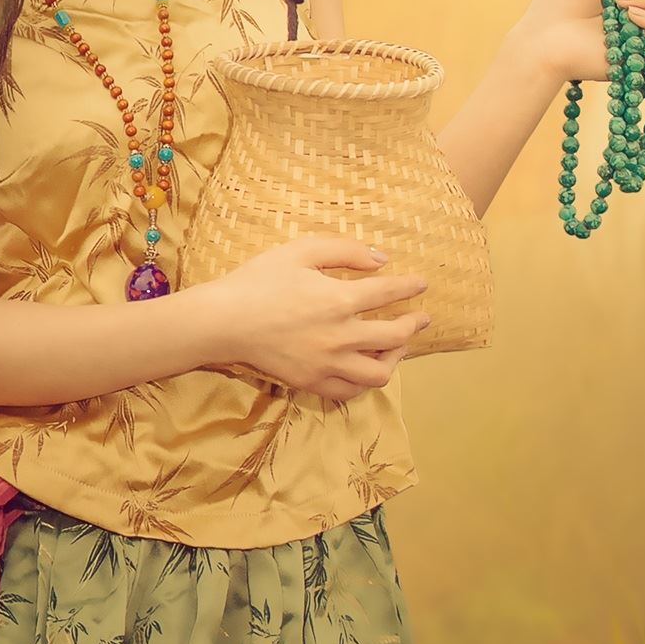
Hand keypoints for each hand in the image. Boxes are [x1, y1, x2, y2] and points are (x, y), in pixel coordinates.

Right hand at [199, 232, 433, 402]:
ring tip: (398, 347)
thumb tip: (382, 260)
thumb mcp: (300, 251)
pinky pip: (349, 392)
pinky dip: (364, 382)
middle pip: (394, 337)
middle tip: (421, 318)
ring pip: (378, 373)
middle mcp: (339, 336)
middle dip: (414, 325)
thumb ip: (345, 251)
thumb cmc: (259, 280)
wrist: (223, 321)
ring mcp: (326, 364)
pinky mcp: (311, 382)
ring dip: (396, 359)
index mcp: (338, 300)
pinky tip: (366, 368)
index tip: (421, 284)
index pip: (388, 293)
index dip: (409, 287)